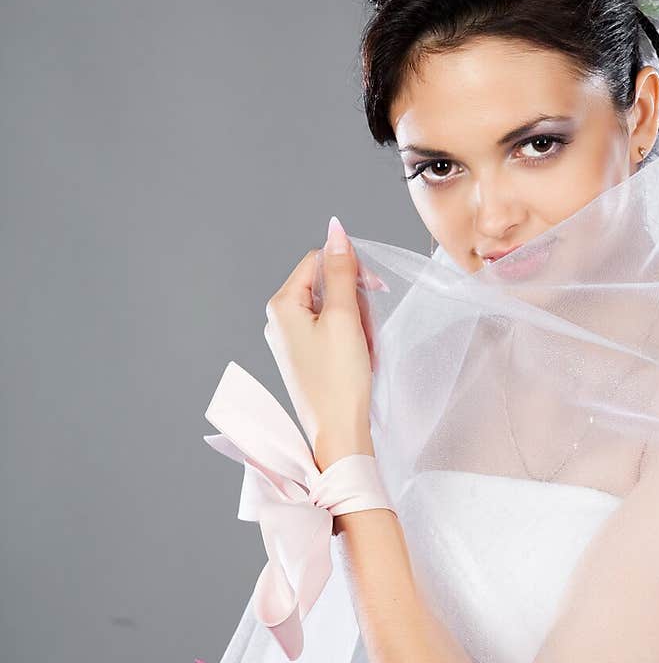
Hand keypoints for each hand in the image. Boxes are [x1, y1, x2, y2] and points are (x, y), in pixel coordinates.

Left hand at [264, 217, 382, 471]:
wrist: (338, 433)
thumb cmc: (339, 380)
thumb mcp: (344, 316)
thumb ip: (341, 270)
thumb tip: (336, 229)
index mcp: (281, 305)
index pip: (318, 260)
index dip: (350, 269)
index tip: (375, 289)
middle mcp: (279, 320)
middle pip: (326, 285)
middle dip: (355, 302)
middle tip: (367, 330)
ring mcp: (290, 341)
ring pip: (333, 310)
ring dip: (357, 324)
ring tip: (364, 350)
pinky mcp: (304, 359)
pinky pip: (332, 334)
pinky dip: (351, 341)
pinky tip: (359, 361)